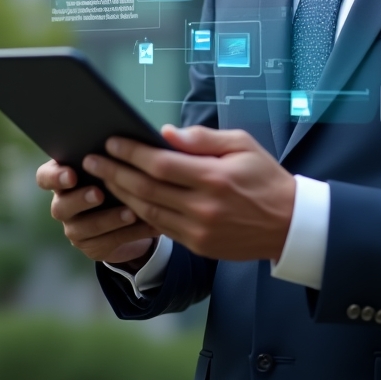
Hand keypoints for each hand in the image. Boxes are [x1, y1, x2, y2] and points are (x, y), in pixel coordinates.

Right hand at [36, 160, 156, 263]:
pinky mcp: (92, 247)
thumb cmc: (121, 175)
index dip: (54, 177)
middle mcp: (63, 204)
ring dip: (109, 219)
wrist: (128, 213)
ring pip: (85, 227)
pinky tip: (150, 225)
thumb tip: (136, 140)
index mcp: (64, 178)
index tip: (72, 174)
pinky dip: (131, 233)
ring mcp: (75, 228)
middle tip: (99, 194)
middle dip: (81, 199)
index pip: (45, 177)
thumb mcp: (117, 163)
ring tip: (131, 212)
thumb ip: (116, 152)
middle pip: (61, 205)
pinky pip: (108, 242)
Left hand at [82, 126, 295, 261]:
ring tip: (102, 179)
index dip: (131, 153)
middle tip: (91, 160)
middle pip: (146, 188)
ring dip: (121, 194)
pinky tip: (126, 200)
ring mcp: (199, 230)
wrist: (289, 224)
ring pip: (148, 211)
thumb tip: (166, 133)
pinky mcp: (198, 246)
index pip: (161, 163)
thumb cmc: (265, 177)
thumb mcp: (243, 144)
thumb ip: (203, 139)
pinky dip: (140, 214)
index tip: (111, 142)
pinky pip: (161, 228)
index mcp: (214, 177)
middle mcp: (203, 206)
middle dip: (114, 173)